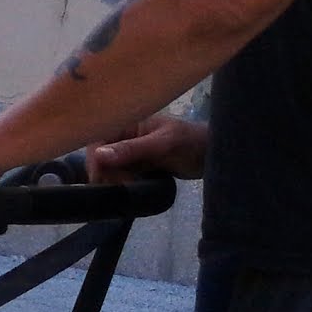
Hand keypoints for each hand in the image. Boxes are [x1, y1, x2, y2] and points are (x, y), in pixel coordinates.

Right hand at [83, 116, 209, 182]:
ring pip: (109, 168)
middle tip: (125, 185)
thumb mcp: (162, 145)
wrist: (216, 156)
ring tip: (132, 187)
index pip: (97, 139)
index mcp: (128, 122)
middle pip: (100, 156)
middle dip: (107, 173)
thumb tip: (98, 155)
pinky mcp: (138, 166)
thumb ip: (131, 149)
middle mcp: (125, 136)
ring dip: (115, 181)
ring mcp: (131, 152)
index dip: (95, 159)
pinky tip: (133, 188)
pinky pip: (121, 175)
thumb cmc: (192, 143)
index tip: (102, 178)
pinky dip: (123, 184)